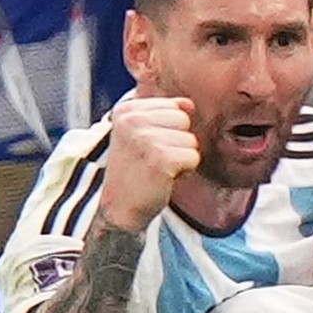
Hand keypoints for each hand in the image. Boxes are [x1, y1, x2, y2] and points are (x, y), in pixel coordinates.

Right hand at [98, 94, 201, 232]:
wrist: (119, 208)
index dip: (169, 131)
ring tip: (159, 170)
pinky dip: (185, 172)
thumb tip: (189, 104)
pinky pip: (193, 157)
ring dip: (181, 159)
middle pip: (183, 120)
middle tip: (155, 160)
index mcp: (126, 110)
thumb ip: (163, 114)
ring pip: (191, 140)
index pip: (173, 107)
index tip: (147, 148)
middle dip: (178, 142)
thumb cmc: (134, 172)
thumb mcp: (140, 135)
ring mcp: (145, 138)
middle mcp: (132, 120)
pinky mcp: (160, 158)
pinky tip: (165, 178)